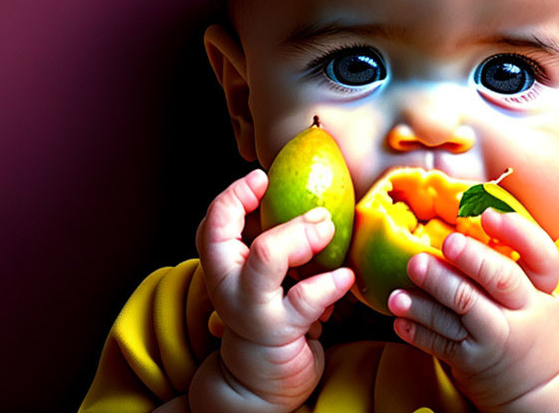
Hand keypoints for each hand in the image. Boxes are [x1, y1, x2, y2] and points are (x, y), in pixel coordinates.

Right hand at [190, 169, 354, 412]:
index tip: (264, 177)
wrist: (262, 380)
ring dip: (302, 237)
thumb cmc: (272, 312)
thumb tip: (314, 193)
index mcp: (222, 264)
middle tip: (318, 212)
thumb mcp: (265, 275)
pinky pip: (306, 297)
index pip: (213, 220)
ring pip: (266, 257)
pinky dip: (331, 283)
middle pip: (227, 231)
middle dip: (265, 207)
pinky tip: (345, 278)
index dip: (235, 194)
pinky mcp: (277, 331)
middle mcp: (227, 284)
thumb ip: (276, 239)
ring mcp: (249, 308)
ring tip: (329, 232)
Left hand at [387, 208, 558, 411]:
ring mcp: (497, 338)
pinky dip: (417, 329)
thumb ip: (505, 263)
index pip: (541, 255)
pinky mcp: (472, 361)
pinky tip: (399, 317)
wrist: (539, 388)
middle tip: (447, 242)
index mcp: (540, 288)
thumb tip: (456, 221)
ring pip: (462, 310)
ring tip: (402, 286)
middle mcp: (523, 312)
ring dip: (429, 295)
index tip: (487, 215)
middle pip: (500, 280)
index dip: (516, 232)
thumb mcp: (533, 294)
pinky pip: (441, 342)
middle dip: (472, 259)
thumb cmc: (526, 323)